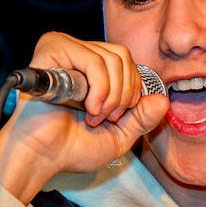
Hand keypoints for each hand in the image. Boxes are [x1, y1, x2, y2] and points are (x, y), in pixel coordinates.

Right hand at [0, 32, 167, 202]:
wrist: (42, 156)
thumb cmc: (71, 147)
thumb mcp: (120, 135)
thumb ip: (143, 118)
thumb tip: (163, 99)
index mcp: (91, 70)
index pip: (127, 62)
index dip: (132, 90)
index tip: (118, 116)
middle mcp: (77, 55)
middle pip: (123, 56)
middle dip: (124, 93)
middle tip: (106, 118)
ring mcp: (64, 50)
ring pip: (112, 58)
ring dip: (111, 95)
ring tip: (93, 116)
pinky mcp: (52, 51)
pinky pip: (93, 60)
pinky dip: (99, 88)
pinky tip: (87, 108)